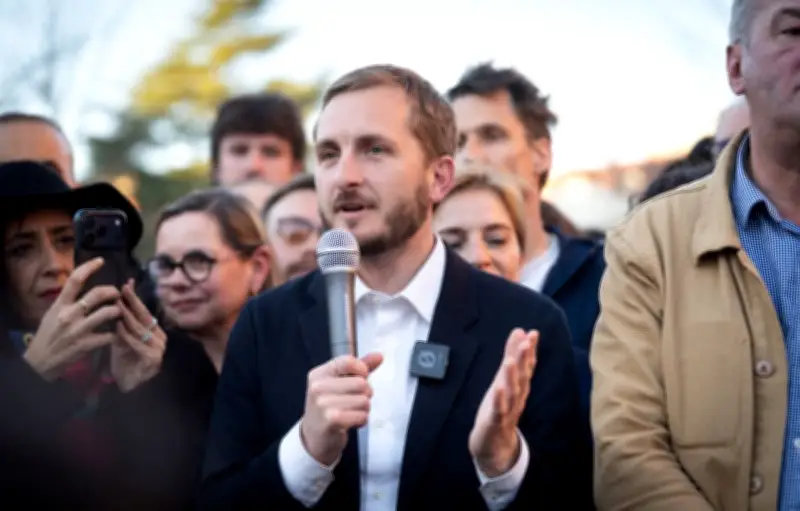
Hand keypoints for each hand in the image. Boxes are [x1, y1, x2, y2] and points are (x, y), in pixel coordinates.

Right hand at [24, 258, 120, 380]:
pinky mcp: (86, 344)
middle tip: (117, 294)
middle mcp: (69, 314)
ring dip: (118, 311)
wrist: (40, 361)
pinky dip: (115, 334)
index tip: (100, 261)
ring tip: (119, 312)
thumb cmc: (47, 335)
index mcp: (60, 305)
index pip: (75, 280)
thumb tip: (82, 287)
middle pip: (97, 294)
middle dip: (112, 291)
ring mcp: (78, 329)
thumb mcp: (52, 314)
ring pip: (107, 313)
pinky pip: (109, 335)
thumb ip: (67, 301)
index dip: (89, 267)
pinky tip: (115, 334)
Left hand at [111, 280, 165, 391]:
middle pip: (145, 317)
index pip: (144, 311)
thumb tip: (118, 300)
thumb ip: (121, 322)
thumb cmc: (124, 361)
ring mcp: (158, 349)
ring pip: (142, 330)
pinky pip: (139, 344)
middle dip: (133, 303)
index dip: (135, 298)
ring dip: (128, 318)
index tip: (126, 284)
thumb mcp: (121, 338)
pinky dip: (128, 336)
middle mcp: (160, 338)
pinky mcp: (153, 360)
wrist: (127, 386)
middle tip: (123, 290)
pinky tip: (118, 329)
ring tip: (117, 307)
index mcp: (154, 331)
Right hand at [300, 353, 382, 465]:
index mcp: (319, 374)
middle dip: (365, 394)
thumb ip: (360, 368)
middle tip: (354, 402)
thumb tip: (379, 356)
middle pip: (361, 382)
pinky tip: (351, 422)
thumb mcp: (340, 384)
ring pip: (364, 400)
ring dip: (364, 409)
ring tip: (351, 413)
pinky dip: (362, 420)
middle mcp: (318, 387)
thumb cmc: (329, 407)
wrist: (314, 438)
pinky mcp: (331, 420)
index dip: (362, 370)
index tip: (361, 378)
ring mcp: (323, 404)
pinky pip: (362, 415)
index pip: (348, 361)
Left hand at [469, 328, 537, 477]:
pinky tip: (498, 388)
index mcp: (518, 386)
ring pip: (512, 392)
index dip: (529, 350)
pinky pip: (499, 410)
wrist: (493, 445)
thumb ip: (512, 355)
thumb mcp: (504, 378)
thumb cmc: (500, 407)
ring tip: (510, 360)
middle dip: (524, 358)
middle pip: (522, 376)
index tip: (533, 333)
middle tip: (527, 340)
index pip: (526, 366)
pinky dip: (500, 400)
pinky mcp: (496, 422)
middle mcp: (517, 396)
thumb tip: (520, 331)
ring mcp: (508, 410)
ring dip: (512, 376)